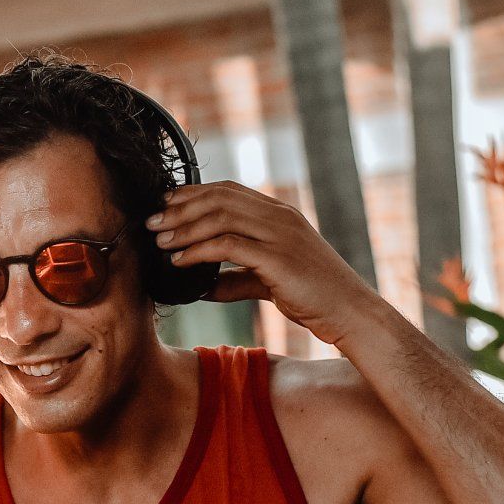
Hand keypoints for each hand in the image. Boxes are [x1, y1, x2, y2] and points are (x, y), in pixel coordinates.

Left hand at [146, 182, 388, 347]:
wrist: (351, 313)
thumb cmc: (314, 297)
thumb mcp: (268, 281)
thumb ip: (236, 278)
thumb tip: (201, 285)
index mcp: (279, 214)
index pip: (228, 190)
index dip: (193, 193)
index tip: (165, 205)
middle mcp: (280, 217)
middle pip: (219, 198)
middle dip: (180, 208)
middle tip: (152, 222)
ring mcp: (281, 234)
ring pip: (220, 217)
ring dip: (184, 228)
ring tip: (161, 241)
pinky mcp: (278, 258)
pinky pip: (228, 246)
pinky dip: (198, 251)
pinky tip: (180, 261)